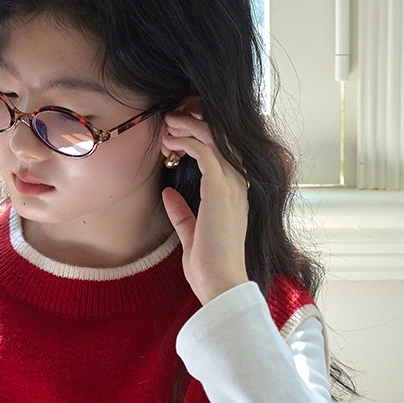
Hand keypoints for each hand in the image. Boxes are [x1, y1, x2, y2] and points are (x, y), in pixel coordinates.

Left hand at [159, 103, 249, 306]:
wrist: (220, 282)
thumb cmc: (209, 267)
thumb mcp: (191, 235)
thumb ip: (181, 213)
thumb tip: (167, 194)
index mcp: (232, 197)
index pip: (222, 155)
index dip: (200, 139)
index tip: (175, 137)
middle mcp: (236, 186)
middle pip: (220, 140)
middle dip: (196, 124)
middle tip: (171, 120)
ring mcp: (231, 185)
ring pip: (214, 139)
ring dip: (189, 126)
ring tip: (168, 123)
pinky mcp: (220, 187)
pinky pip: (205, 150)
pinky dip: (187, 140)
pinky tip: (170, 141)